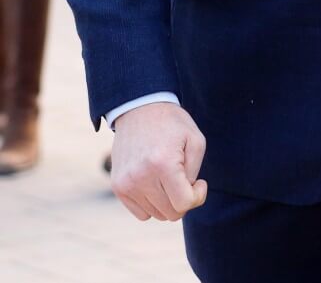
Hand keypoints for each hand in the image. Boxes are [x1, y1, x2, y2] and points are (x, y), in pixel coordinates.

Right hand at [110, 103, 207, 220]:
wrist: (140, 109)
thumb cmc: (173, 125)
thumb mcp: (195, 141)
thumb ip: (194, 174)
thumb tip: (186, 200)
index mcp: (163, 164)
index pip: (183, 203)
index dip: (197, 196)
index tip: (199, 181)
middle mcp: (140, 177)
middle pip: (170, 213)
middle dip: (183, 200)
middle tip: (186, 179)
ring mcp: (125, 184)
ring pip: (155, 215)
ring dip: (167, 202)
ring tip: (169, 178)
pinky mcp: (117, 187)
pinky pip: (140, 213)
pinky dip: (152, 203)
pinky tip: (156, 183)